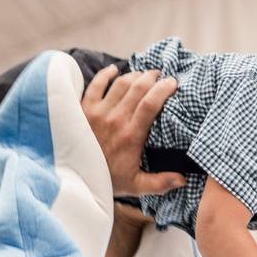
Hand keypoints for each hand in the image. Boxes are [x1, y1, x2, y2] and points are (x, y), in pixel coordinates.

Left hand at [81, 65, 183, 196]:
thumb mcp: (136, 186)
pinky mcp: (83, 109)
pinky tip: (114, 70)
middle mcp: (115, 119)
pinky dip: (105, 74)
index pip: (151, 103)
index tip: (172, 83)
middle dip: (152, 77)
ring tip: (143, 74)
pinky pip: (95, 84)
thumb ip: (160, 182)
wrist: (74, 180)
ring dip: (134, 75)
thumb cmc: (107, 181)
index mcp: (131, 135)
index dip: (163, 89)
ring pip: (120, 83)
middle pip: (138, 87)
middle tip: (160, 75)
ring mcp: (97, 112)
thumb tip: (183, 179)